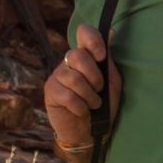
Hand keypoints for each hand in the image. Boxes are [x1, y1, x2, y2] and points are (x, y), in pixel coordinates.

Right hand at [43, 24, 120, 145]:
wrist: (90, 131)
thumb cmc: (103, 104)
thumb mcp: (111, 81)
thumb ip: (108, 60)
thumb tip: (112, 32)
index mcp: (86, 55)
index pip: (84, 32)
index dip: (92, 40)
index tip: (101, 57)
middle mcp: (68, 62)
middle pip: (78, 55)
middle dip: (94, 76)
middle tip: (99, 89)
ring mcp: (57, 76)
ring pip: (74, 78)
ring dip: (90, 95)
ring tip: (93, 104)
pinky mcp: (50, 92)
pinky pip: (68, 96)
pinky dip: (81, 106)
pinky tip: (83, 111)